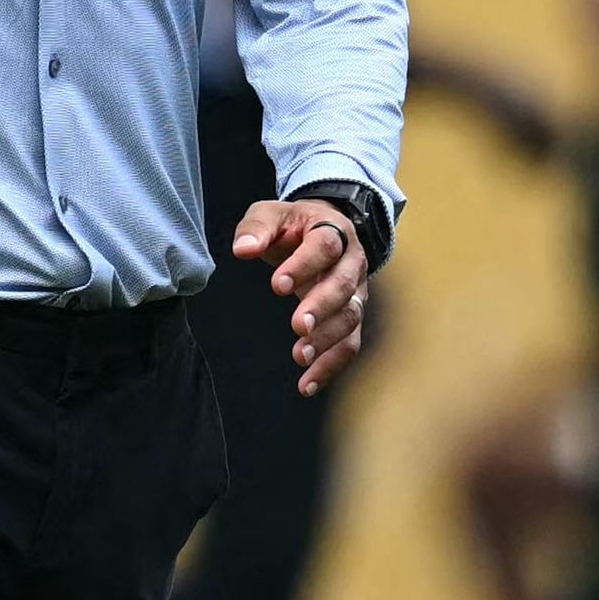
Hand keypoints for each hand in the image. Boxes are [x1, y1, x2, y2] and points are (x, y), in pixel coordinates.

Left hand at [232, 198, 376, 395]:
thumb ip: (256, 229)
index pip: (325, 246)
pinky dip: (331, 366)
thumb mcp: (271, 214)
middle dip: (322, 306)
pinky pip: (349, 344)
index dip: (304, 265)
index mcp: (333, 230)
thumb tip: (242, 250)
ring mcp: (356, 292)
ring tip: (300, 357)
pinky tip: (307, 384)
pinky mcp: (351, 317)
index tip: (277, 286)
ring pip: (350, 317)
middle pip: (344, 285)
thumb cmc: (292, 225)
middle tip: (298, 326)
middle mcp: (351, 262)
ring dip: (327, 340)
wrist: (323, 231)